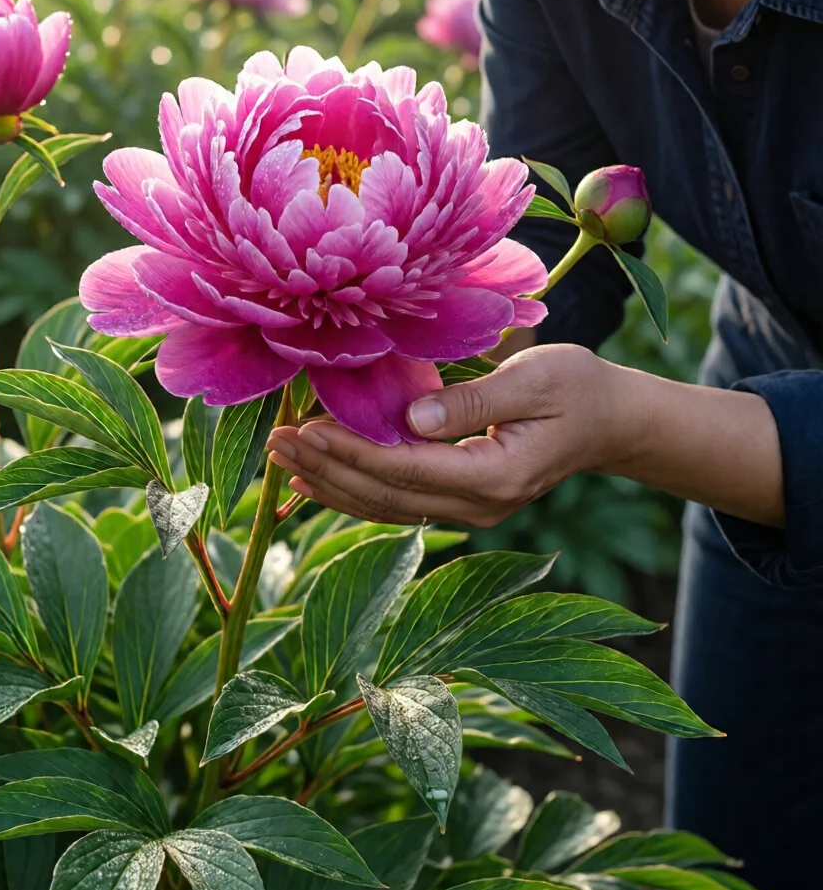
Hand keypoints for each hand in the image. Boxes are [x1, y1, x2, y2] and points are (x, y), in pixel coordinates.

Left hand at [268, 344, 636, 528]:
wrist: (613, 422)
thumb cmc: (578, 387)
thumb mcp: (535, 379)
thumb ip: (473, 400)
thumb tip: (410, 416)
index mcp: (496, 478)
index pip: (407, 469)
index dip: (353, 452)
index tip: (307, 429)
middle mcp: (479, 506)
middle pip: (387, 494)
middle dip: (327, 469)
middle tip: (277, 441)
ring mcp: (470, 510)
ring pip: (386, 506)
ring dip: (331, 484)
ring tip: (282, 459)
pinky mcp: (462, 500)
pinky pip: (398, 502)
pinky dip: (354, 490)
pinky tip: (317, 479)